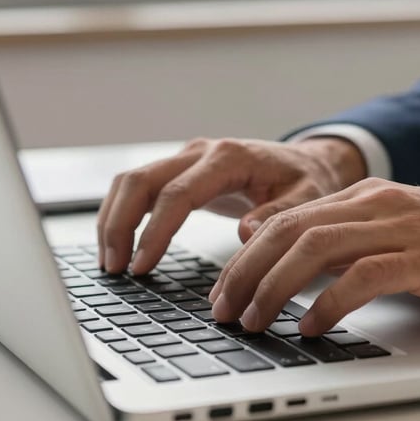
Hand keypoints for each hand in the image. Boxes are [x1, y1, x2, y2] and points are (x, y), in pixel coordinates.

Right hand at [96, 137, 365, 273]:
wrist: (308, 163)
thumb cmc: (308, 182)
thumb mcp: (307, 199)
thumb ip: (278, 215)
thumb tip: (245, 234)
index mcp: (229, 158)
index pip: (177, 193)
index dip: (155, 230)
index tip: (142, 265)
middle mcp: (201, 152)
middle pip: (140, 180)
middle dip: (119, 224)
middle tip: (115, 268)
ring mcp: (187, 159)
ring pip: (131, 181)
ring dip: (113, 220)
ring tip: (111, 263)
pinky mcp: (181, 171)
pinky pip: (139, 188)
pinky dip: (122, 214)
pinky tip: (119, 246)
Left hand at [209, 178, 419, 334]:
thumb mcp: (402, 237)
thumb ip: (355, 246)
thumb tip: (302, 278)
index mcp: (367, 198)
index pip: (288, 220)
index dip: (246, 256)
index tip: (224, 291)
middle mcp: (377, 205)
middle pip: (289, 231)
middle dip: (245, 273)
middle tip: (223, 311)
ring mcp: (402, 228)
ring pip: (315, 248)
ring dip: (274, 288)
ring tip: (253, 321)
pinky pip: (364, 276)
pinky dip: (329, 303)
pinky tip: (310, 327)